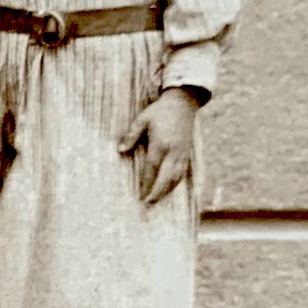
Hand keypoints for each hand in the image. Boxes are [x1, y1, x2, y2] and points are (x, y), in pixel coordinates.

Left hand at [120, 90, 201, 204]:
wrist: (183, 103)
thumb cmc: (159, 111)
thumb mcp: (142, 119)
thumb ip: (131, 136)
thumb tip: (120, 150)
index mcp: (160, 144)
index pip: (152, 169)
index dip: (147, 184)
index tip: (141, 196)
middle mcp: (173, 151)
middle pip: (166, 178)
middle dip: (157, 193)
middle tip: (147, 204)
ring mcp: (182, 153)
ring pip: (176, 178)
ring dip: (166, 191)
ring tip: (156, 201)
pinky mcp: (187, 153)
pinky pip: (182, 173)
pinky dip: (175, 183)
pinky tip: (168, 190)